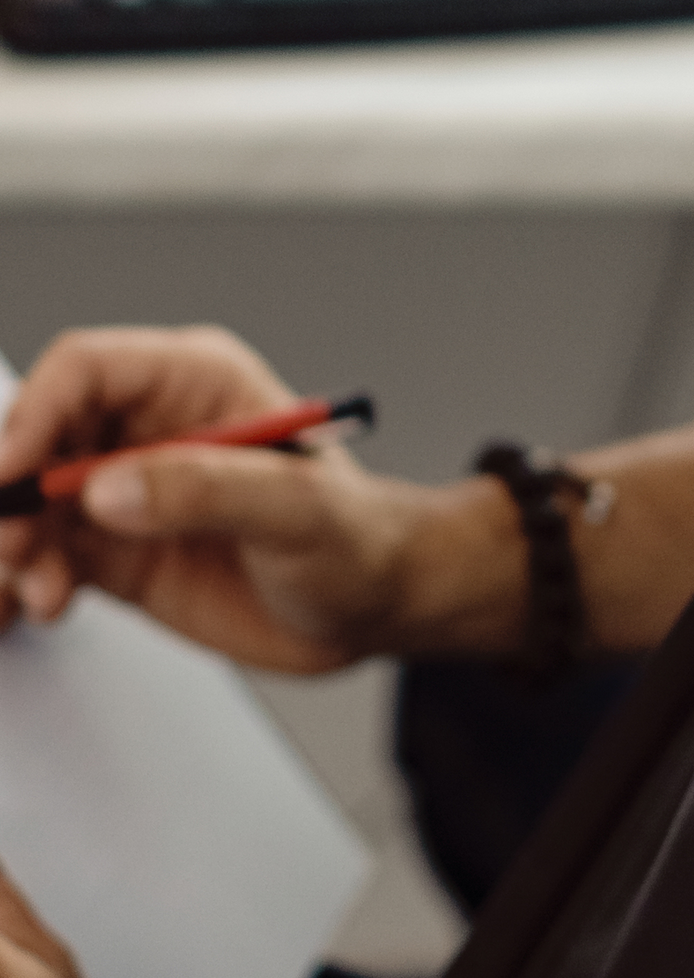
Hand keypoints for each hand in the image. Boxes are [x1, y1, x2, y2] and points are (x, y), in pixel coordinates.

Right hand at [0, 327, 525, 672]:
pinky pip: (43, 551)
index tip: (10, 474)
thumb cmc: (358, 541)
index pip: (85, 370)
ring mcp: (126, 489)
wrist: (373, 607)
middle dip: (13, 487)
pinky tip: (47, 603)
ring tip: (43, 591)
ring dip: (16, 542)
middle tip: (15, 544)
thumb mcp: (298, 512)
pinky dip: (27, 576)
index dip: (34, 414)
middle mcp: (148, 426)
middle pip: (39, 431)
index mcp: (194, 380)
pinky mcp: (116, 548)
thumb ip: (207, 490)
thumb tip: (107, 489)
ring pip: (30, 496)